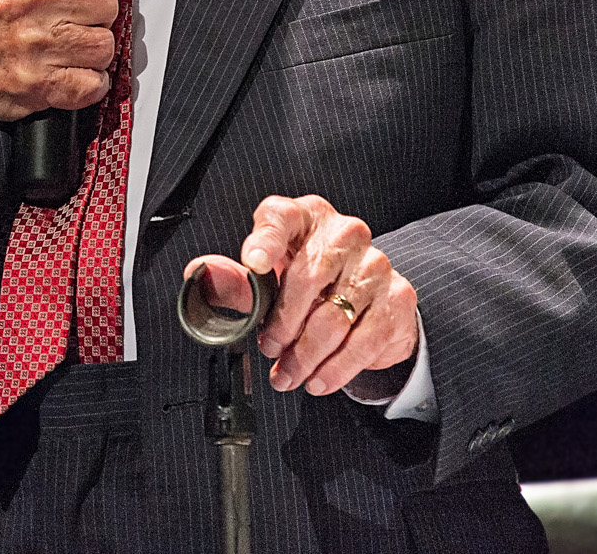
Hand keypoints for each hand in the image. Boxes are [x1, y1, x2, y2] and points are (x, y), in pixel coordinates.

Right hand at [0, 0, 119, 150]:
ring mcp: (35, 43)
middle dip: (94, 15)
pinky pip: (94, 84)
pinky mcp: (38, 84)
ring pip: (104, 45)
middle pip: (106, 1)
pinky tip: (68, 78)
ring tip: (68, 52)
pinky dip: (87, 86)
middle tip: (74, 23)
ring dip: (91, 53)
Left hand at [184, 194, 417, 396]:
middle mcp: (344, 233)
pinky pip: (364, 340)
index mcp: (304, 218)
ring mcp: (375, 264)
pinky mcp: (398, 298)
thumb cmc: (306, 281)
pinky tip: (320, 379)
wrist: (364, 300)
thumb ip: (234, 279)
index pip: (282, 217)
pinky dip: (337, 368)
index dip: (266, 239)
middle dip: (283, 323)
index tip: (253, 264)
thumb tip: (199, 274)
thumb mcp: (267, 278)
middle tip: (269, 349)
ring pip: (334, 317)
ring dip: (306, 355)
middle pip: (308, 277)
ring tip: (289, 374)